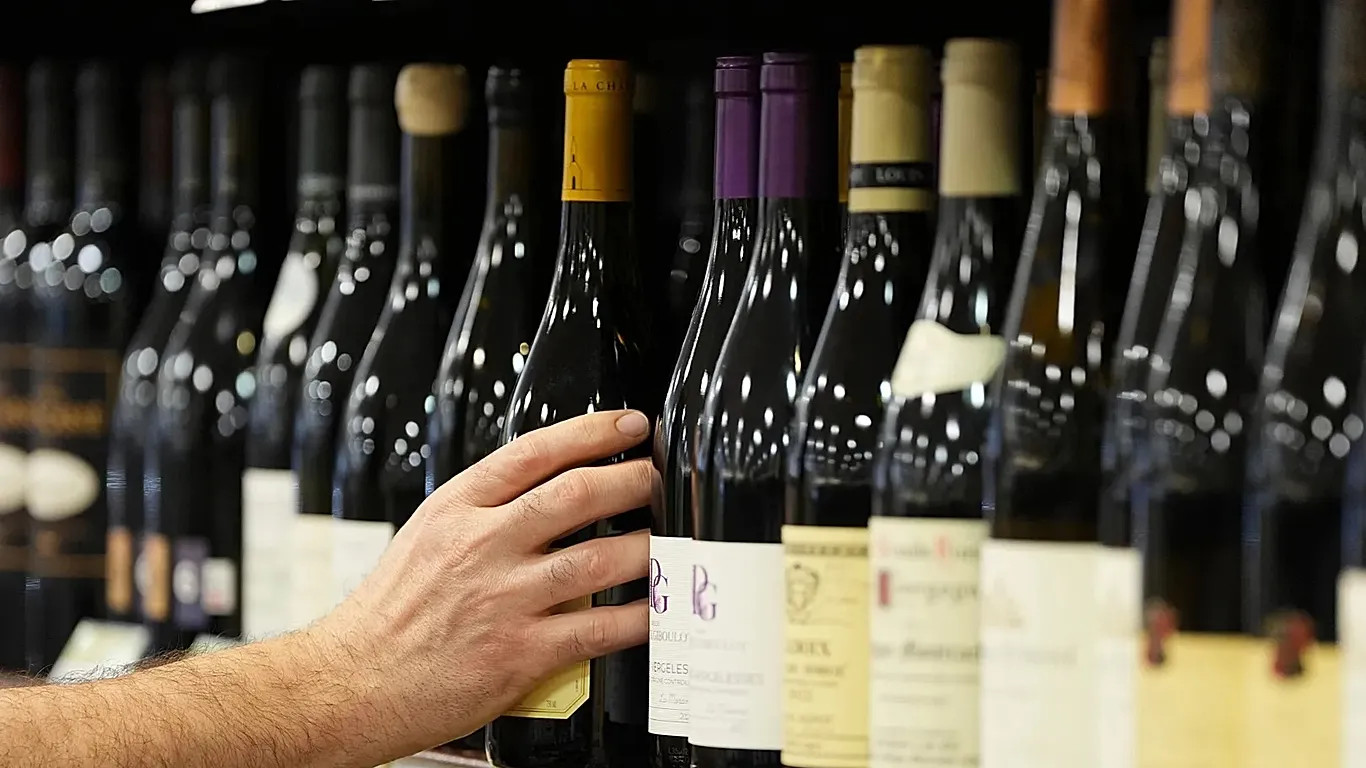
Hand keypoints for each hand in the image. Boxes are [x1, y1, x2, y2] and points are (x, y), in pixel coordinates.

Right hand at [312, 410, 654, 756]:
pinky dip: (638, 617)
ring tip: (671, 537)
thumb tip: (546, 485)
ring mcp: (503, 599)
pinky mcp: (520, 652)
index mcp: (457, 509)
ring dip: (647, 545)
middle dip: (631, 479)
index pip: (534, 453)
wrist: (352, 682)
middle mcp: (482, 547)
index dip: (591, 432)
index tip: (628, 424)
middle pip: (575, 495)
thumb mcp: (426, 535)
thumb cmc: (389, 614)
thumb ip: (483, 509)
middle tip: (659, 476)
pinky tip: (659, 608)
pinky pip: (597, 628)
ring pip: (597, 558)